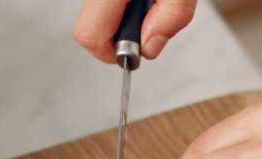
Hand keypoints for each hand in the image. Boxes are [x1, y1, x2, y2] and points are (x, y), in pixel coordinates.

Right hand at [73, 0, 196, 62]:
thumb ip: (171, 17)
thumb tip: (149, 47)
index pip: (90, 34)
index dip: (112, 52)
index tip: (136, 51)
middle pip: (90, 26)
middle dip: (120, 35)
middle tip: (149, 22)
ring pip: (97, 12)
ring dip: (124, 18)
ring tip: (152, 0)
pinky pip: (104, 0)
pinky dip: (123, 5)